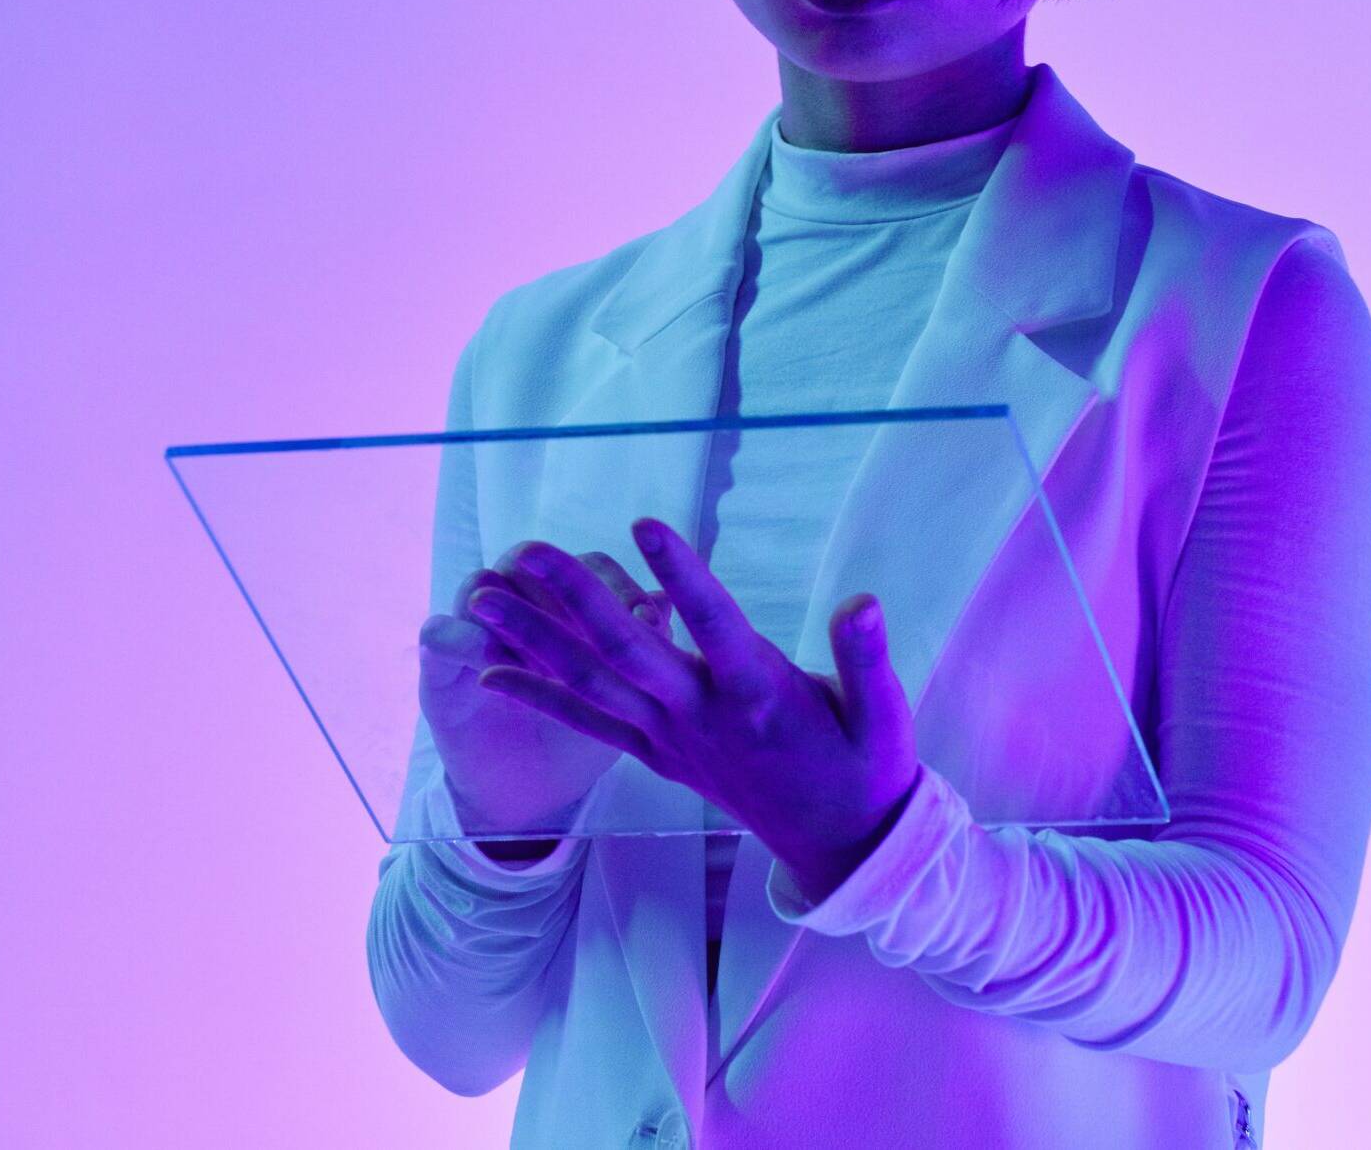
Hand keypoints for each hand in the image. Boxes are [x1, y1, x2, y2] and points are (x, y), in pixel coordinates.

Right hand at [417, 541, 674, 836]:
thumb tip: (666, 602)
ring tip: (545, 658)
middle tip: (598, 630)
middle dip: (565, 590)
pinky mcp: (438, 666)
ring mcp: (473, 631)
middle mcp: (517, 606)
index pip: (589, 565)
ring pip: (481, 584)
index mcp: (566, 606)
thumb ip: (642, 650)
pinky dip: (465, 641)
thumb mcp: (622, 696)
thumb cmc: (583, 735)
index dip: (618, 585)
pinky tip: (492, 671)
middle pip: (531, 562)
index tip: (651, 619)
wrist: (530, 794)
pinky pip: (439, 633)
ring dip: (515, 614)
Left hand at [468, 517, 920, 901]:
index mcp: (760, 695)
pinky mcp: (657, 755)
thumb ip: (867, 659)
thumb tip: (862, 601)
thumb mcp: (885, 716)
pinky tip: (489, 676)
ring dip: (535, 639)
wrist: (842, 846)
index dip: (682, 576)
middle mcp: (702, 715)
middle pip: (627, 650)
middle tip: (525, 551)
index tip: (645, 524)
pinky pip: (588, 723)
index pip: (714, 625)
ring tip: (484, 596)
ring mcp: (671, 738)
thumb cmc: (865, 767)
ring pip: (593, 683)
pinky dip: (539, 698)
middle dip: (572, 597)